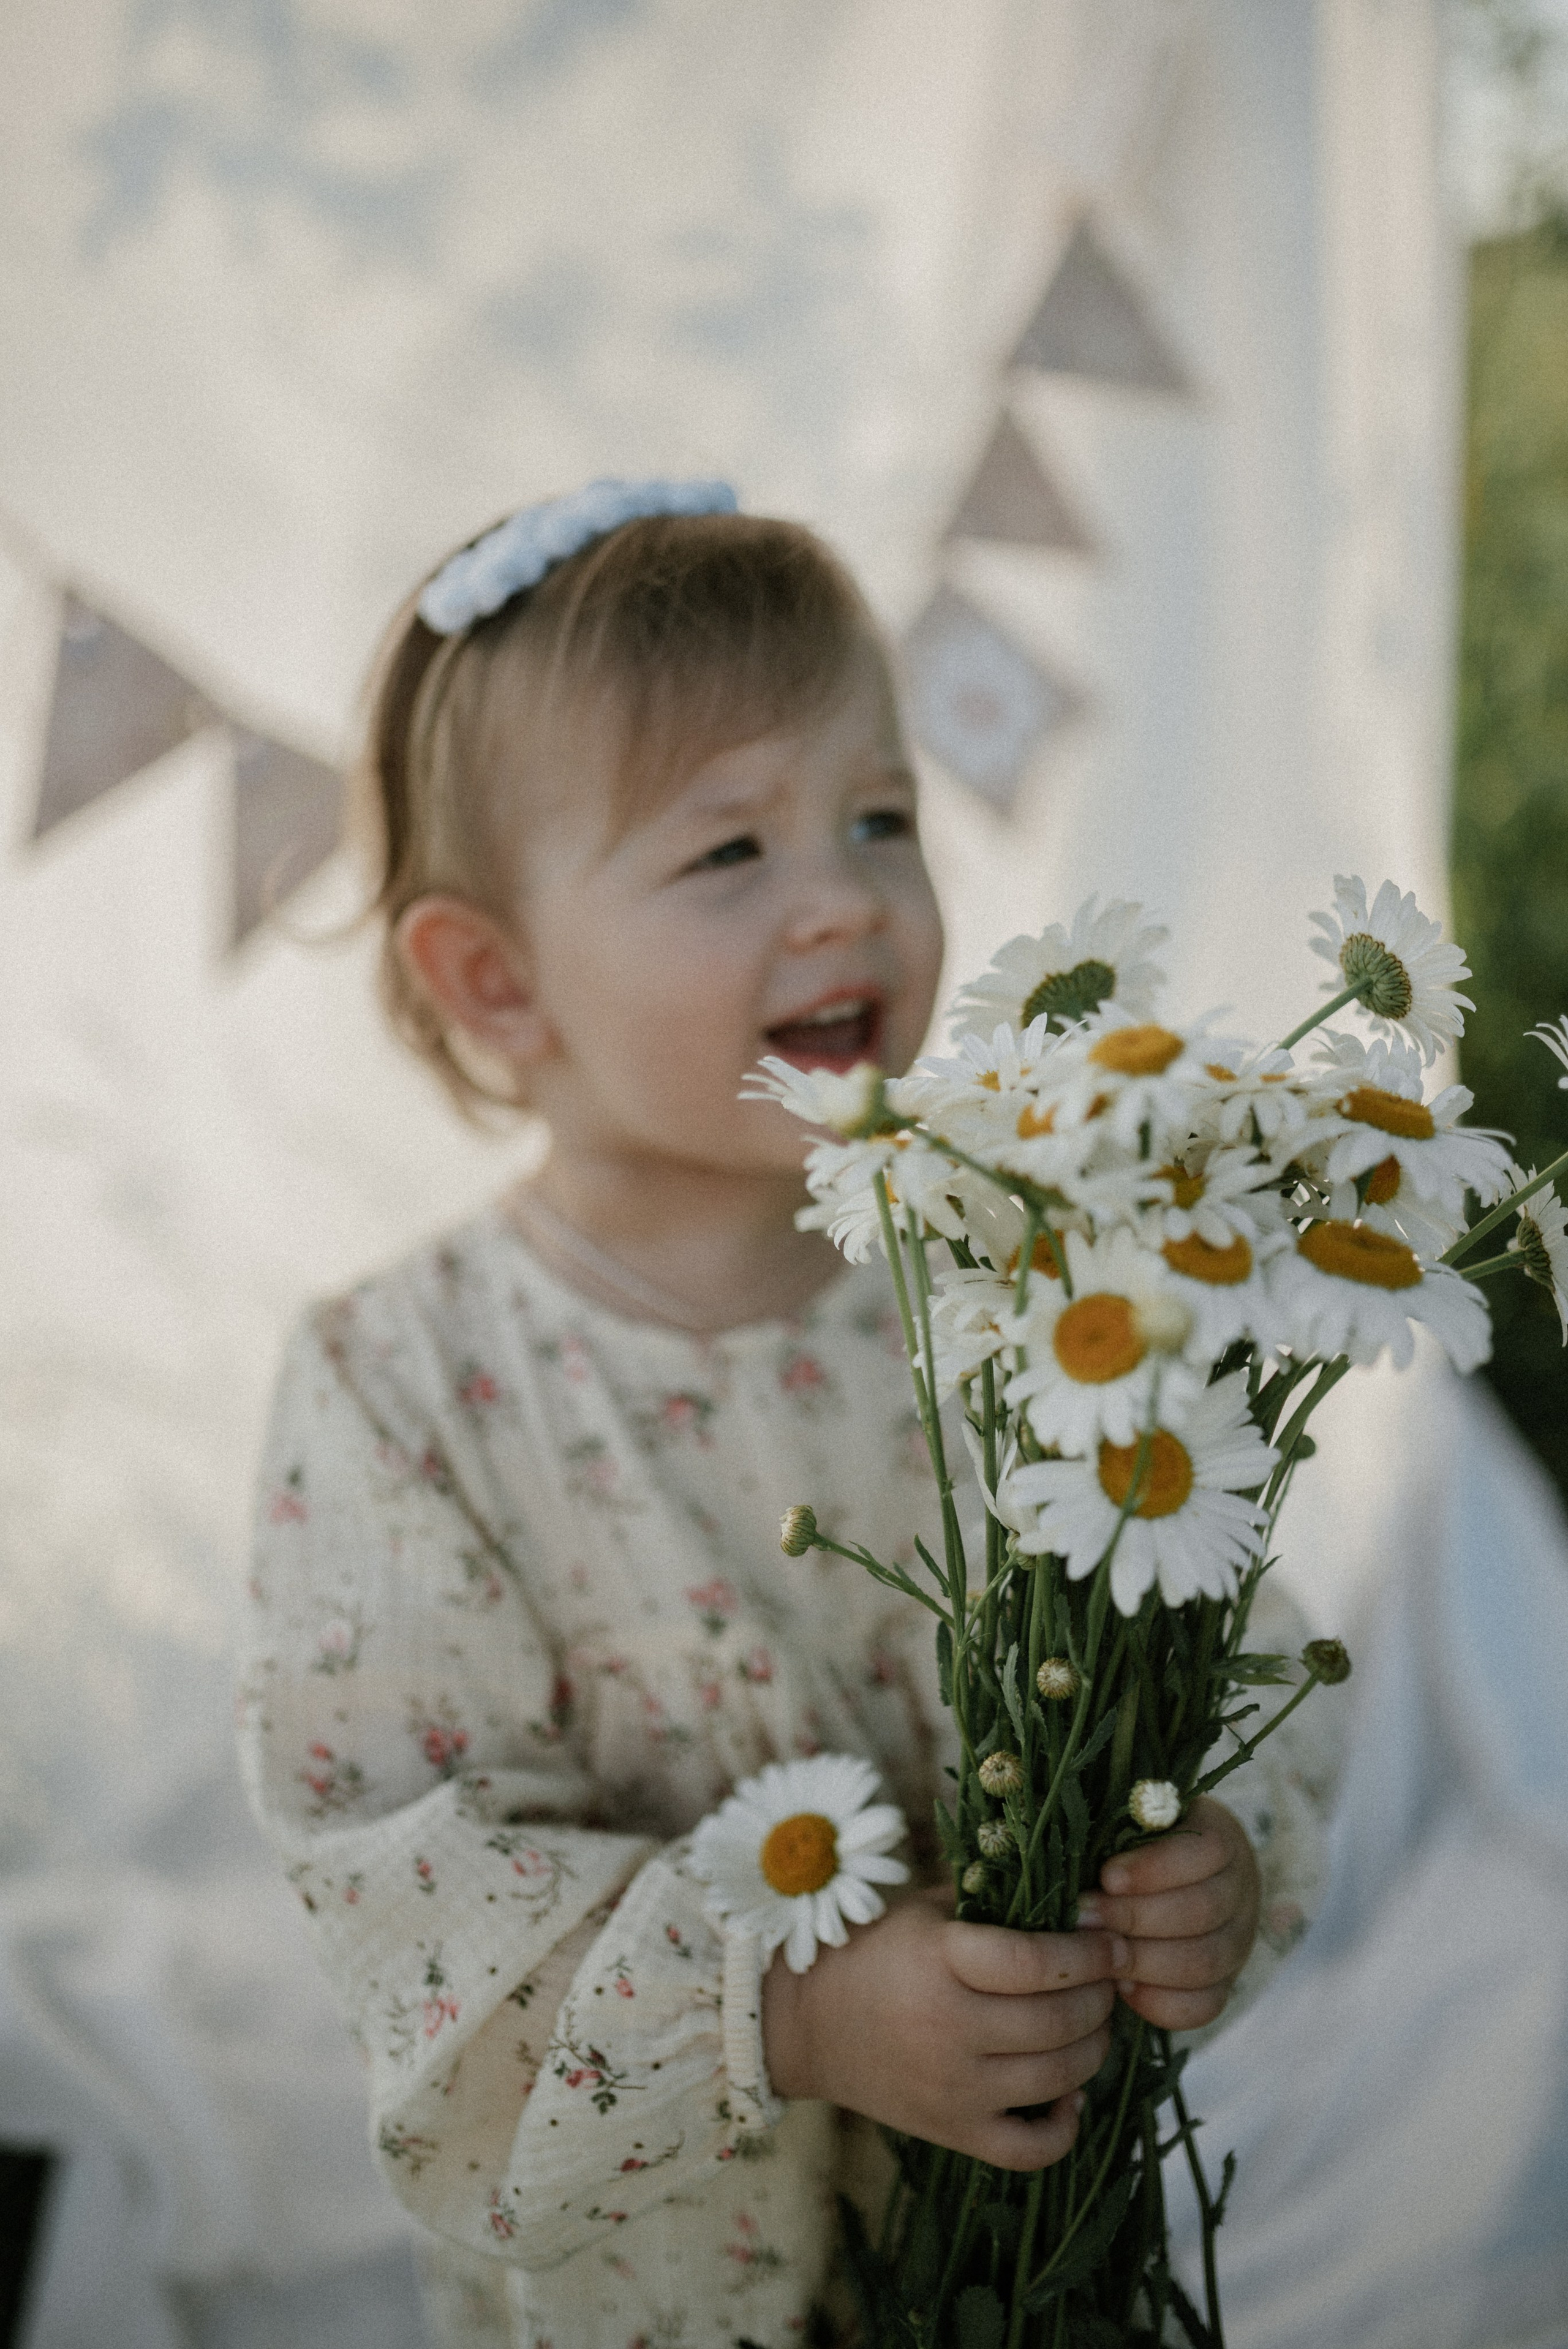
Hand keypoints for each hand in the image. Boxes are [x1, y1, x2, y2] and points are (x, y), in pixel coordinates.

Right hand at [761, 1884, 1118, 2170]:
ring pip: (1059, 2079)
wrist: (807, 2023)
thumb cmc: (873, 1950)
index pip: (1039, 1962)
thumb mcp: (927, 1910)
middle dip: (1102, 1994)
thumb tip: (1077, 1898)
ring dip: (1095, 2047)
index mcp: (941, 1961)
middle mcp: (948, 2029)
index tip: (1111, 1938)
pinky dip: (1066, 2126)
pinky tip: (1070, 2093)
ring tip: (1095, 2022)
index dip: (1089, 1951)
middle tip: (1110, 1977)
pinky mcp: (952, 2133)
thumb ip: (994, 1899)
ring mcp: (952, 2089)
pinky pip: (1032, 2150)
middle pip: (1059, 2020)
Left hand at [1073, 1795, 1259, 2030]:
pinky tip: (1123, 1990)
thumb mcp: (1134, 1820)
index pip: (1205, 1851)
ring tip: (1096, 1956)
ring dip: (1143, 1962)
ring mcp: (1236, 1942)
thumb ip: (1115, 1823)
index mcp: (1220, 1838)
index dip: (1156, 1867)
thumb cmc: (1139, 1842)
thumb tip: (1072, 1838)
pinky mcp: (1224, 1985)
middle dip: (1135, 1917)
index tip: (1107, 1877)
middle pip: (1201, 1910)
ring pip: (1203, 1962)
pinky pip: (1203, 2006)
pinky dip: (1160, 2002)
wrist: (1174, 1884)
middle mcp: (1238, 1891)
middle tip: (1084, 1918)